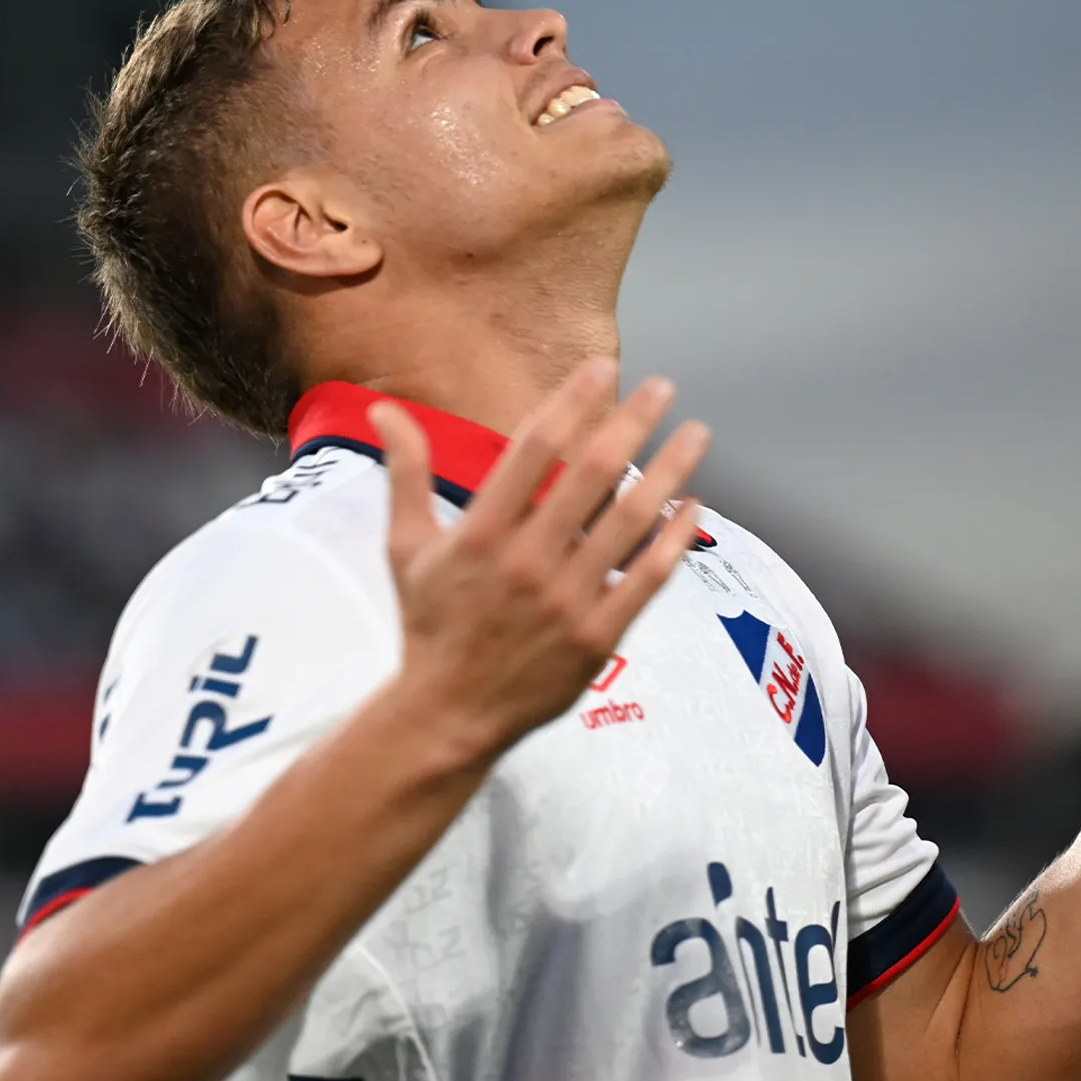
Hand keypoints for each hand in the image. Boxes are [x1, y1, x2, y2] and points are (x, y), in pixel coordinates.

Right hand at [368, 357, 709, 756]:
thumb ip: (405, 473)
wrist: (448, 712)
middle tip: (663, 386)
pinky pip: (646, 580)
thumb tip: (383, 410)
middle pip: (590, 476)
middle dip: (632, 423)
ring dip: (668, 472)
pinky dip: (675, 541)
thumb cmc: (429, 622)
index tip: (603, 368)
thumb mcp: (406, 546)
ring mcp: (566, 600)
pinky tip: (695, 506)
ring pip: (629, 523)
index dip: (571, 403)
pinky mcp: (596, 636)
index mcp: (480, 532)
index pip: (533, 451)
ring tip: (696, 434)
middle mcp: (526, 560)